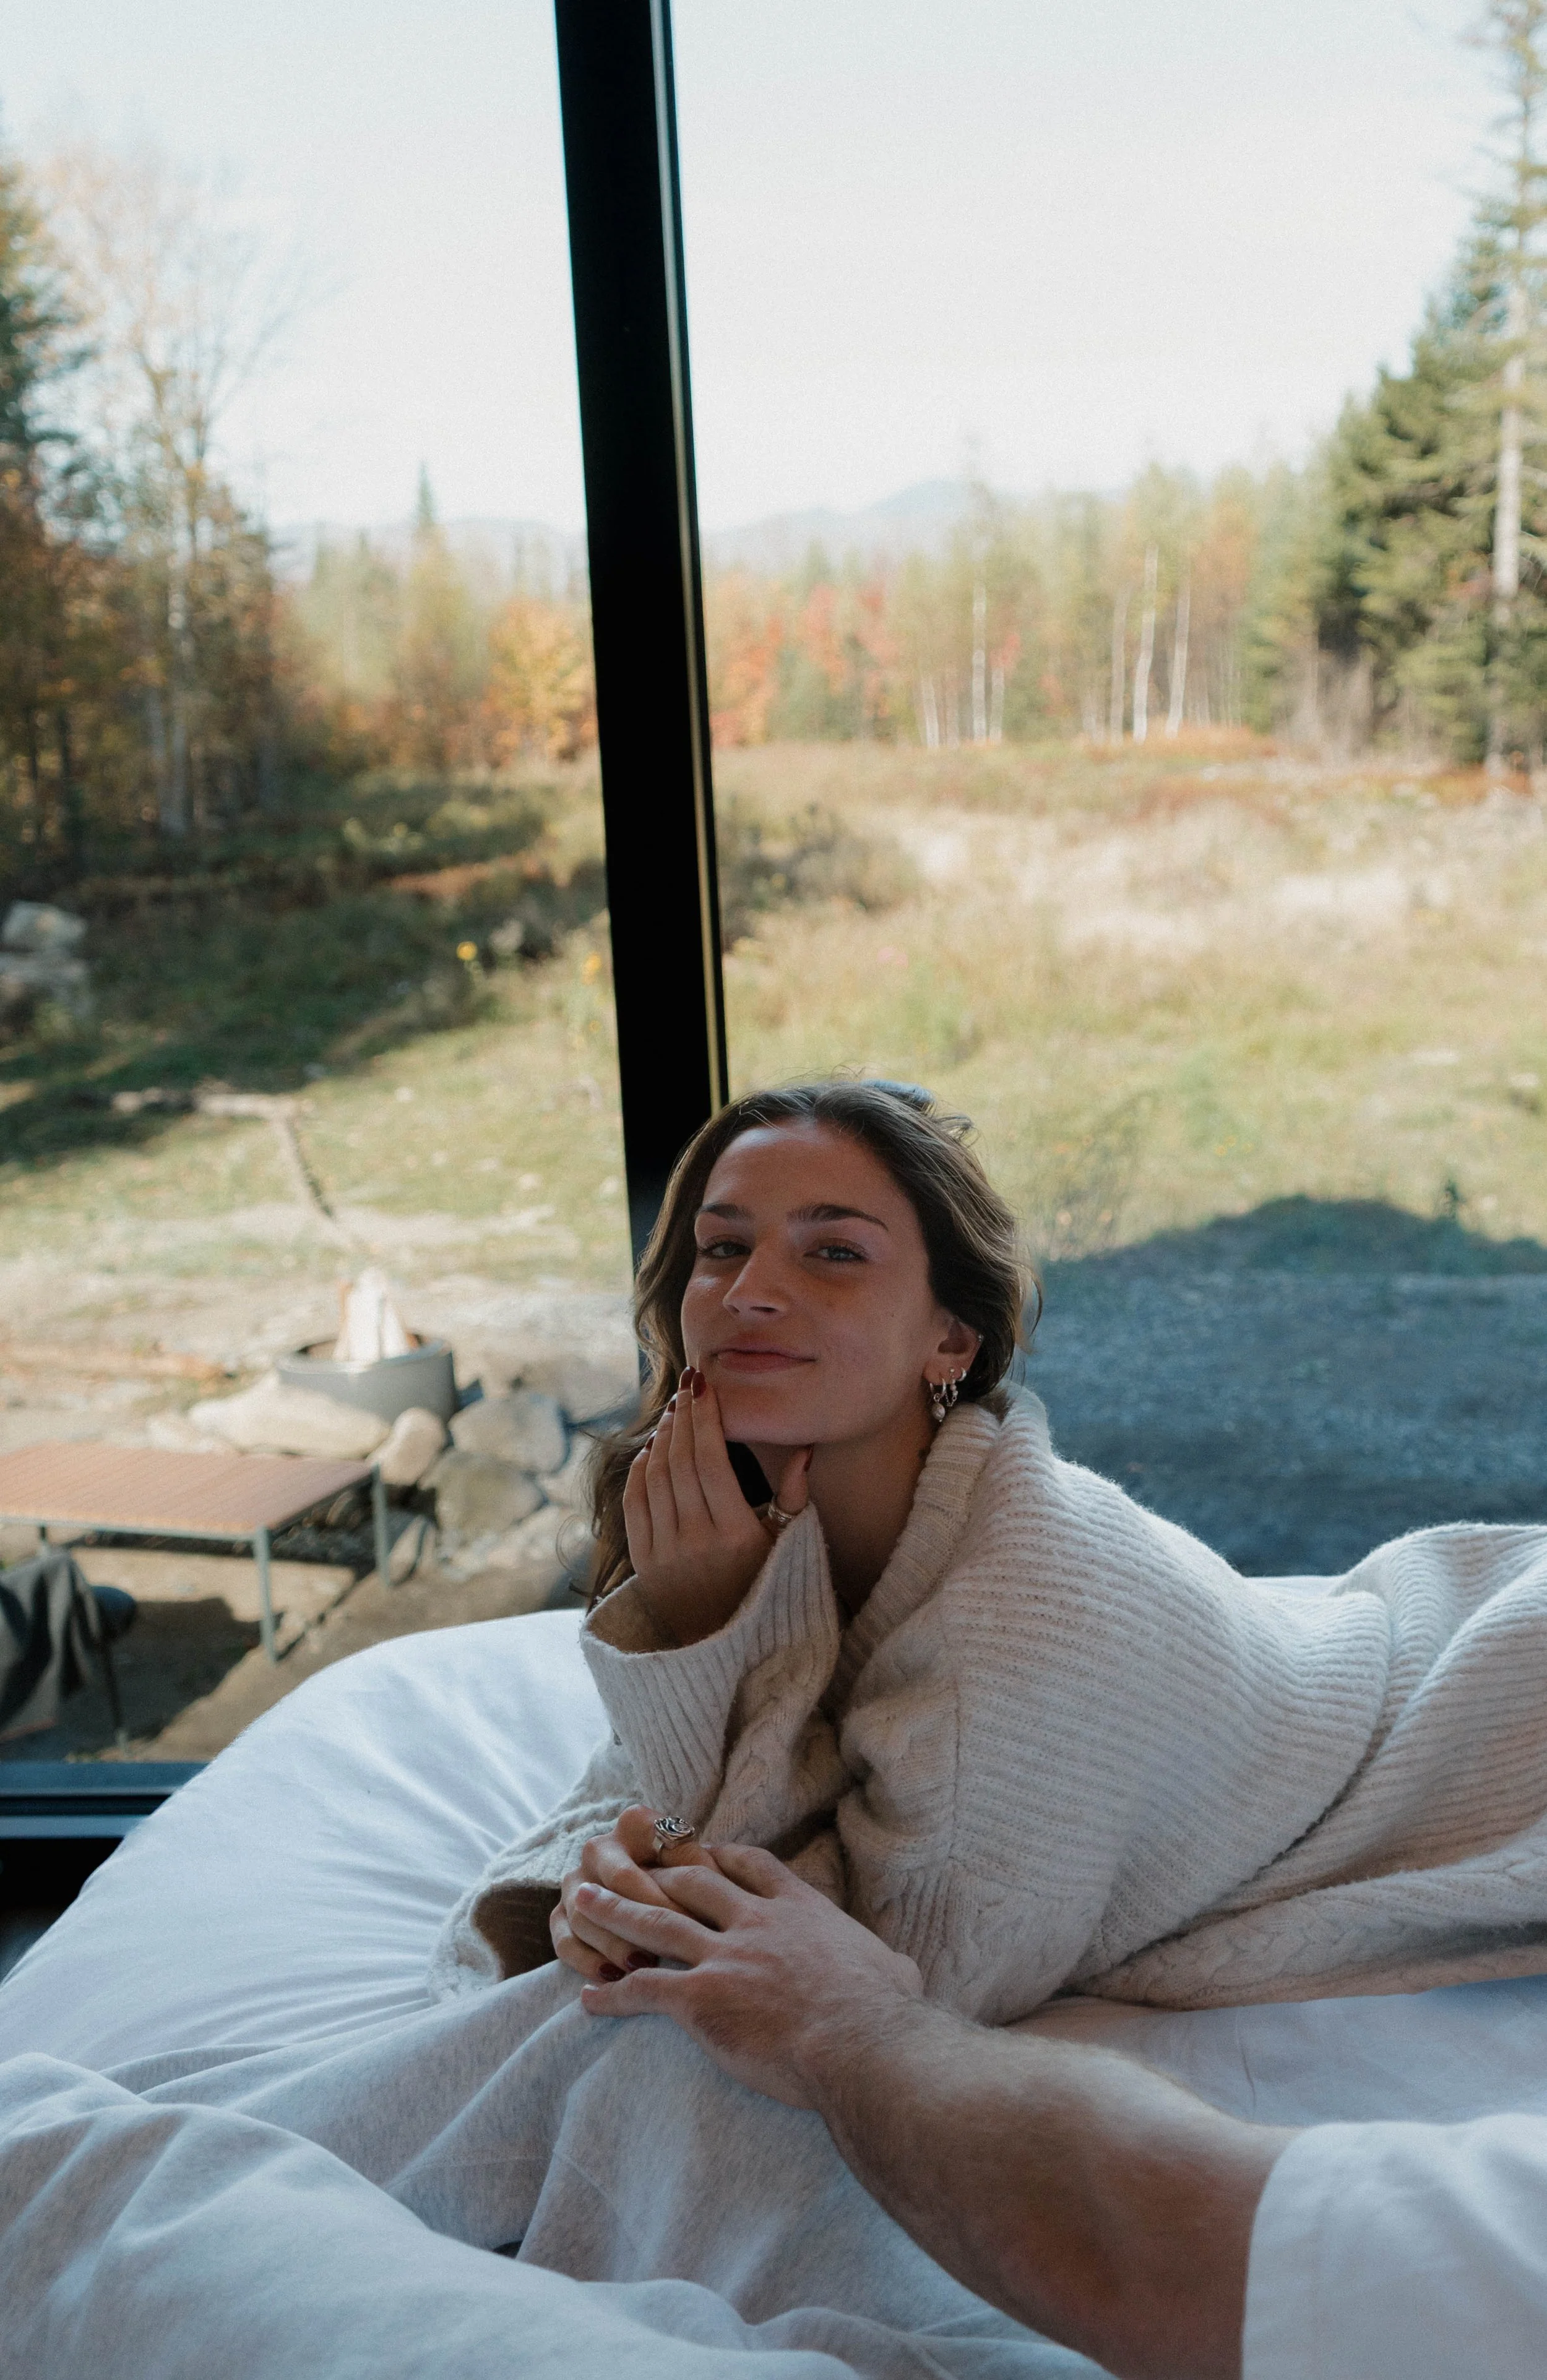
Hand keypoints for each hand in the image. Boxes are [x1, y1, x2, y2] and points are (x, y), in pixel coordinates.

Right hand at [550, 1803, 717, 1981]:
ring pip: (583, 1917)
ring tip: (642, 1968)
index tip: (691, 1933)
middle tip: (661, 1955)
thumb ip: (705, 1872)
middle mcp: (598, 1847)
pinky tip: (611, 1978)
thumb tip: (717, 1895)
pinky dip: (586, 1962)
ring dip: (612, 1946)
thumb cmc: (692, 1872)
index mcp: (633, 1824)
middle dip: (635, 1926)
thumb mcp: (701, 1863)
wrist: (664, 1882)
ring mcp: (575, 1881)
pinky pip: (564, 1941)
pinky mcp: (562, 1913)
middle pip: (608, 1891)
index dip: (662, 1905)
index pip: (640, 1870)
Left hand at [572, 1843, 924, 2108]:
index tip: (697, 1850)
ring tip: (580, 1900)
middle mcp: (756, 1923)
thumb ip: (888, 1965)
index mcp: (799, 1910)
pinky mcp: (703, 1999)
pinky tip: (589, 1998)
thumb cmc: (887, 2014)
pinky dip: (612, 1993)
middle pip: (691, 1883)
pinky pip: (644, 1990)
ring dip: (613, 1911)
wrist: (862, 2044)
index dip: (719, 1856)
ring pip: (655, 1923)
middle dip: (652, 1871)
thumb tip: (903, 1974)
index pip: (751, 1866)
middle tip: (620, 1860)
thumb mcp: (894, 1972)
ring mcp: (726, 1957)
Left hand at [624, 1367, 812, 1645]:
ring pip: (655, 1476)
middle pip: (680, 1462)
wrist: (726, 1646)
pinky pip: (635, 1503)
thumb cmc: (767, 1587)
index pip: (711, 1461)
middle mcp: (696, 1543)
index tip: (707, 1386)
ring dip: (663, 1437)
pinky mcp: (643, 1563)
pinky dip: (641, 1469)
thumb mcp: (789, 1546)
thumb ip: (795, 1496)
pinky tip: (654, 1447)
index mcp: (737, 1535)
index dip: (706, 1418)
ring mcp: (665, 1554)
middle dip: (683, 1416)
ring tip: (675, 1412)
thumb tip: (806, 1447)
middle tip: (690, 1386)